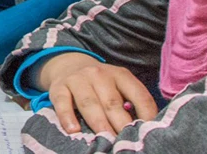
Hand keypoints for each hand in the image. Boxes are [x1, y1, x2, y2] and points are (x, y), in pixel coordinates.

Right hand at [39, 53, 158, 134]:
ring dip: (98, 123)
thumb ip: (129, 103)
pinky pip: (62, 102)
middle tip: (126, 142)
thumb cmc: (99, 85)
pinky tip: (74, 130)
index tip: (147, 132)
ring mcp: (77, 79)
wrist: (68, 66)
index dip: (146, 115)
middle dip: (121, 124)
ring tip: (105, 140)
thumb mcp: (117, 86)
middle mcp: (99, 74)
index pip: (139, 95)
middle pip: (112, 102)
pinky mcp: (58, 87)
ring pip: (89, 103)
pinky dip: (67, 117)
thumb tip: (142, 128)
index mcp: (120, 75)